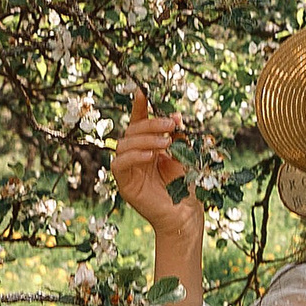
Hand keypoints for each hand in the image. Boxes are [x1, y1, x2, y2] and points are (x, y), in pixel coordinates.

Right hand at [111, 88, 204, 297]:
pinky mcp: (124, 183)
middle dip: (151, 124)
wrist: (186, 214)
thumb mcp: (185, 154)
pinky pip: (119, 164)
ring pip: (124, 144)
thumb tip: (175, 115)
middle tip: (171, 124)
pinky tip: (151, 156)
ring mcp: (128, 169)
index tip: (143, 91)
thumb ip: (178, 136)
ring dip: (146, 139)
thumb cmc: (186, 185)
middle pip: (131, 130)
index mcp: (148, 146)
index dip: (139, 107)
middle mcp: (135, 155)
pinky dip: (134, 156)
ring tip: (166, 143)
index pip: (139, 122)